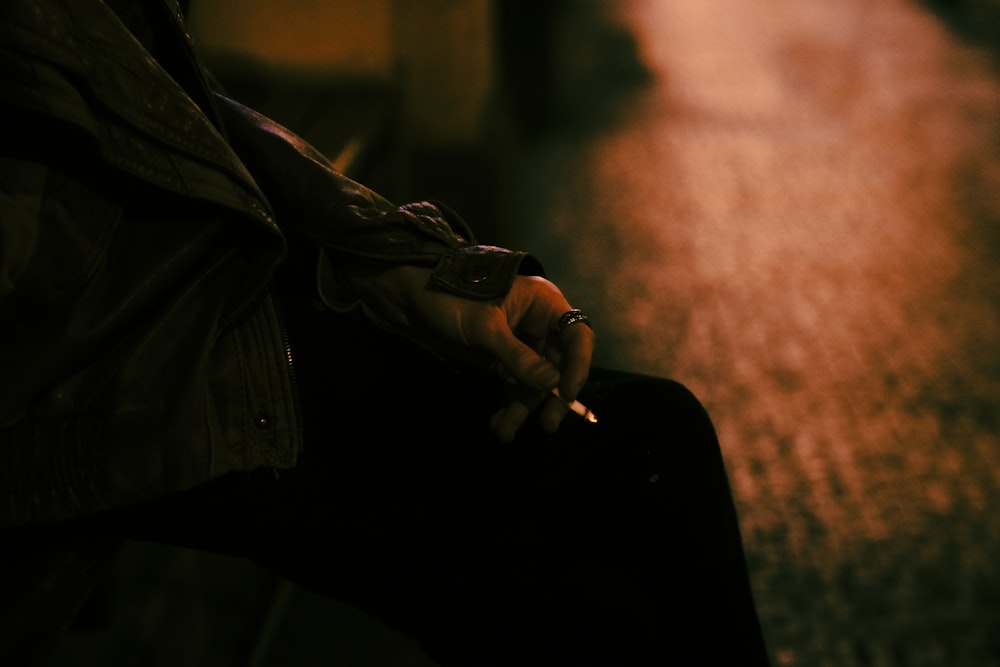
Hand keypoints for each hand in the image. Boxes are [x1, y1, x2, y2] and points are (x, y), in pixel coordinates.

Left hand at [366, 265, 595, 441]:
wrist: (411, 299)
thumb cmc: (450, 299)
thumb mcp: (485, 328)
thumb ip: (517, 356)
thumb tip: (552, 384)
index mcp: (543, 303)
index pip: (577, 335)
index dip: (578, 365)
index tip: (567, 394)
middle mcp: (538, 322)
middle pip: (559, 365)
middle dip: (550, 397)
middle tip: (548, 425)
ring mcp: (520, 342)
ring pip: (535, 381)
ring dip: (522, 407)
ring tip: (504, 431)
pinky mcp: (502, 358)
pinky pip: (515, 385)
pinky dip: (509, 405)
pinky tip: (498, 424)